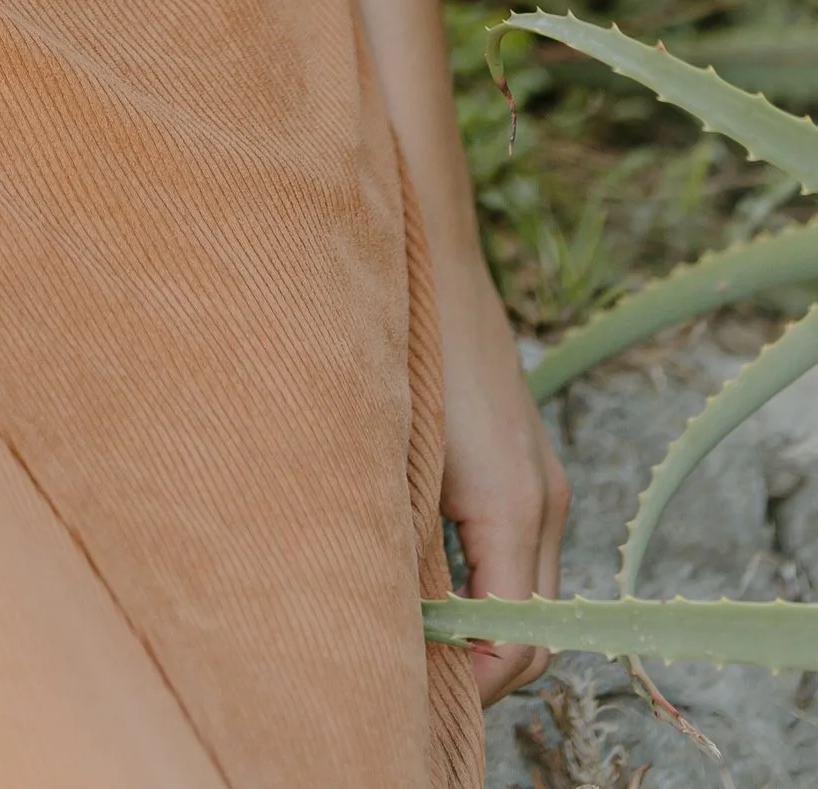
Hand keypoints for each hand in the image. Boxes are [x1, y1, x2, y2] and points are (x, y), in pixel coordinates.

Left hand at [437, 262, 569, 704]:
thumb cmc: (402, 347)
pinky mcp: (525, 458)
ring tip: (410, 623)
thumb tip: (396, 622)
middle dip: (477, 661)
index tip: (410, 688)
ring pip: (526, 587)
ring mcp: (541, 476)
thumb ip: (406, 546)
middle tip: (406, 668)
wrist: (426, 251)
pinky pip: (517, 545)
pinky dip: (482, 574)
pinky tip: (424, 565)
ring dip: (480, 618)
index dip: (468, 682)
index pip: (514, 643)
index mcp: (513, 508)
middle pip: (531, 627)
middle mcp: (544, 499)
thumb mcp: (397, 460)